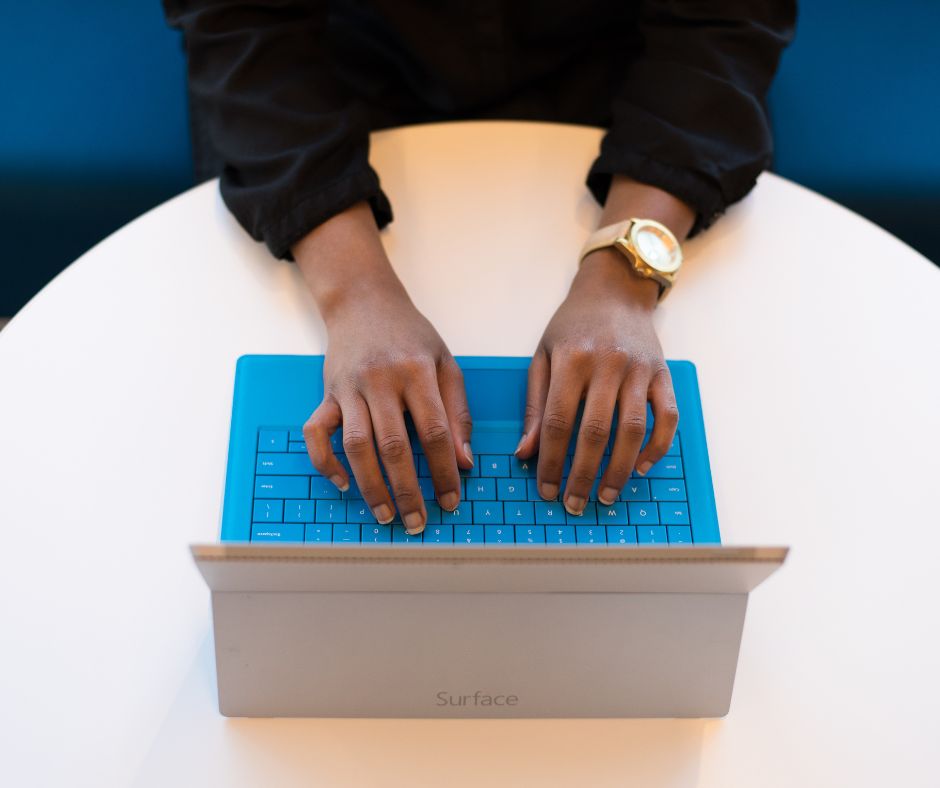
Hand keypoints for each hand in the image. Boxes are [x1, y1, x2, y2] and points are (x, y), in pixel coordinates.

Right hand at [293, 203, 472, 534]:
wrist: (363, 301)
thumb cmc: (410, 335)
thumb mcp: (445, 363)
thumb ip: (458, 411)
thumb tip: (464, 461)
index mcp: (417, 372)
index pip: (435, 431)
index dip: (444, 470)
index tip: (451, 500)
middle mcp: (381, 381)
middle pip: (394, 445)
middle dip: (408, 490)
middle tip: (418, 521)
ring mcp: (349, 388)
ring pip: (356, 445)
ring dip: (370, 485)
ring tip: (385, 515)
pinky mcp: (327, 393)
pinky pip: (316, 432)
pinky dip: (325, 462)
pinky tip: (343, 484)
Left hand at [515, 249, 678, 512]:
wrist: (615, 290)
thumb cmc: (573, 325)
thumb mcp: (543, 356)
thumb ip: (534, 405)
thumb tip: (524, 454)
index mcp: (571, 359)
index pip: (557, 421)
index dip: (551, 461)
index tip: (546, 490)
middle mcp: (607, 364)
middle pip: (595, 432)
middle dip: (583, 474)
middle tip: (575, 504)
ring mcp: (639, 370)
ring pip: (633, 430)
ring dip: (620, 469)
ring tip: (606, 495)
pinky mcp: (663, 374)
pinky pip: (666, 417)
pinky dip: (657, 446)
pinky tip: (642, 467)